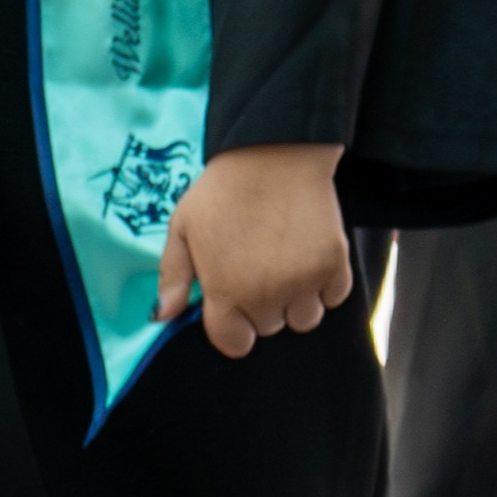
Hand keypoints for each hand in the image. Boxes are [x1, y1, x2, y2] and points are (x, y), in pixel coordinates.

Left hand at [155, 142, 353, 353]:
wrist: (273, 153)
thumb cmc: (221, 192)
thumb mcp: (181, 229)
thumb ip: (173, 278)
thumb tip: (162, 317)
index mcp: (224, 290)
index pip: (234, 344)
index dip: (233, 326)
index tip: (233, 302)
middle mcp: (265, 294)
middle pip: (269, 327)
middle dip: (262, 306)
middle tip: (257, 265)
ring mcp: (303, 282)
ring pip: (304, 319)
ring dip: (296, 300)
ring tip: (284, 262)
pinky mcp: (335, 266)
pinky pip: (334, 297)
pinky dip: (325, 283)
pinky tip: (307, 253)